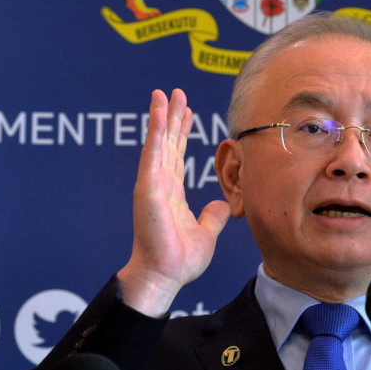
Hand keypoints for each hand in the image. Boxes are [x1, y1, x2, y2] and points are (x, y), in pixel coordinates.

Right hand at [117, 89, 230, 316]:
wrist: (166, 276)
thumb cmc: (180, 260)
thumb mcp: (206, 232)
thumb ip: (213, 216)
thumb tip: (221, 204)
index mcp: (172, 194)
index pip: (176, 155)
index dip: (181, 132)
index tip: (187, 112)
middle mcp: (160, 185)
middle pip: (168, 143)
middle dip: (173, 117)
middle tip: (177, 93)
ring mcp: (152, 184)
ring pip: (158, 142)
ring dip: (161, 116)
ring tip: (164, 93)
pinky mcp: (148, 188)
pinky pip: (153, 153)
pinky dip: (156, 131)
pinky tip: (159, 112)